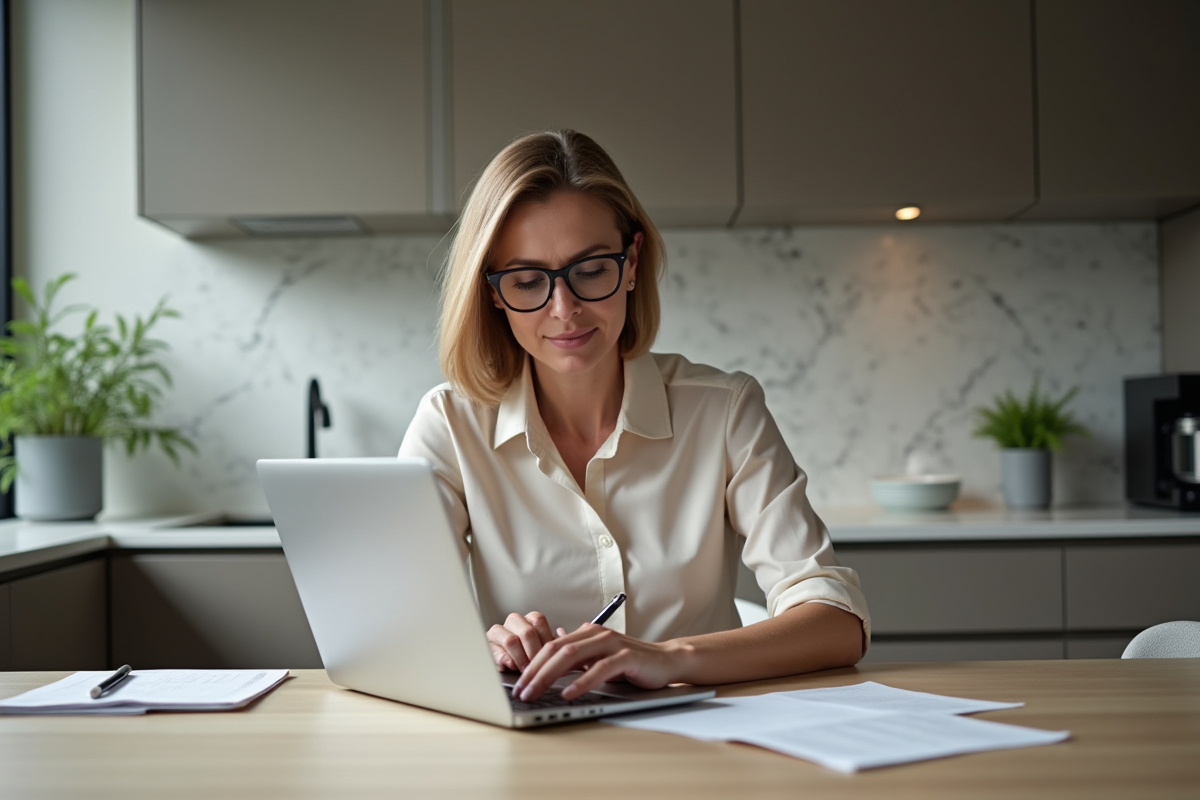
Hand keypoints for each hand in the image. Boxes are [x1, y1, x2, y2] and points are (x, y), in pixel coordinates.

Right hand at [486, 611, 565, 671]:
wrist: (508, 661)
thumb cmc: (530, 654)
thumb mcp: (544, 647)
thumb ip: (552, 644)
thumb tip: (560, 640)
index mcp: (530, 618)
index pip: (539, 621)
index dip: (545, 640)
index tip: (549, 655)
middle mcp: (515, 621)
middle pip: (526, 632)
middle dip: (534, 653)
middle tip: (538, 666)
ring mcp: (500, 631)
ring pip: (511, 640)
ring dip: (521, 659)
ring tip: (526, 670)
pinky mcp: (489, 645)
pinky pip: (497, 652)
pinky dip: (506, 662)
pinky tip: (512, 667)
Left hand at [511, 623, 687, 701]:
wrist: (666, 661)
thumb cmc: (632, 663)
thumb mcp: (599, 657)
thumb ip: (578, 654)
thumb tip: (553, 646)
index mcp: (587, 633)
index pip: (551, 646)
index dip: (532, 664)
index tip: (518, 683)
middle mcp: (597, 634)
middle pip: (556, 650)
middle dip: (534, 671)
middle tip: (520, 691)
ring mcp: (611, 644)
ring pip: (572, 656)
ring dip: (549, 676)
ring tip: (535, 692)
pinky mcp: (626, 657)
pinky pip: (599, 669)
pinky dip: (582, 682)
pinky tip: (569, 693)